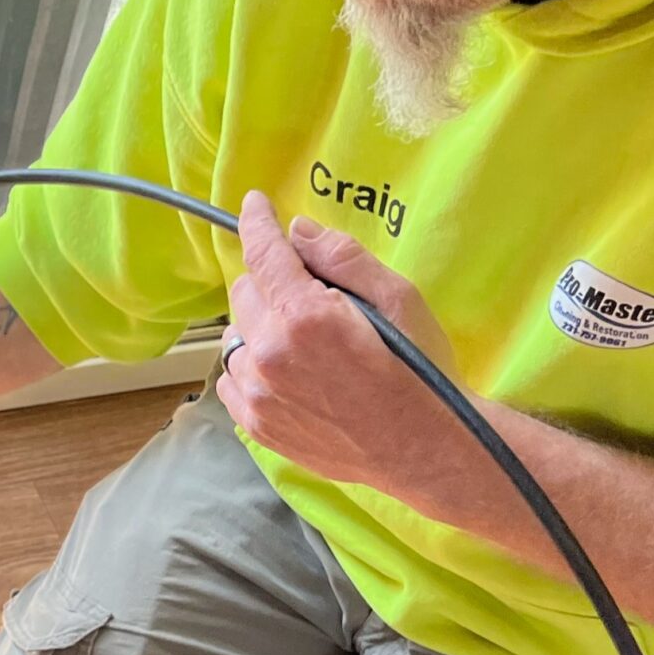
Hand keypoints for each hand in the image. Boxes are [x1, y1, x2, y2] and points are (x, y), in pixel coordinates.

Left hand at [216, 190, 466, 494]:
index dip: (257, 221)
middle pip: (244, 292)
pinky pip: (230, 379)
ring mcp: (258, 394)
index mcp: (304, 315)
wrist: (423, 449)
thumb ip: (342, 258)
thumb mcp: (399, 298)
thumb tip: (296, 232)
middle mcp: (270, 353)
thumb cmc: (421, 370)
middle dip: (271, 282)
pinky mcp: (257, 425)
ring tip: (301, 340)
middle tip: (309, 294)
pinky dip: (250, 366)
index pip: (263, 252)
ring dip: (259, 326)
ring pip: (234, 337)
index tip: (256, 205)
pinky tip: (286, 372)